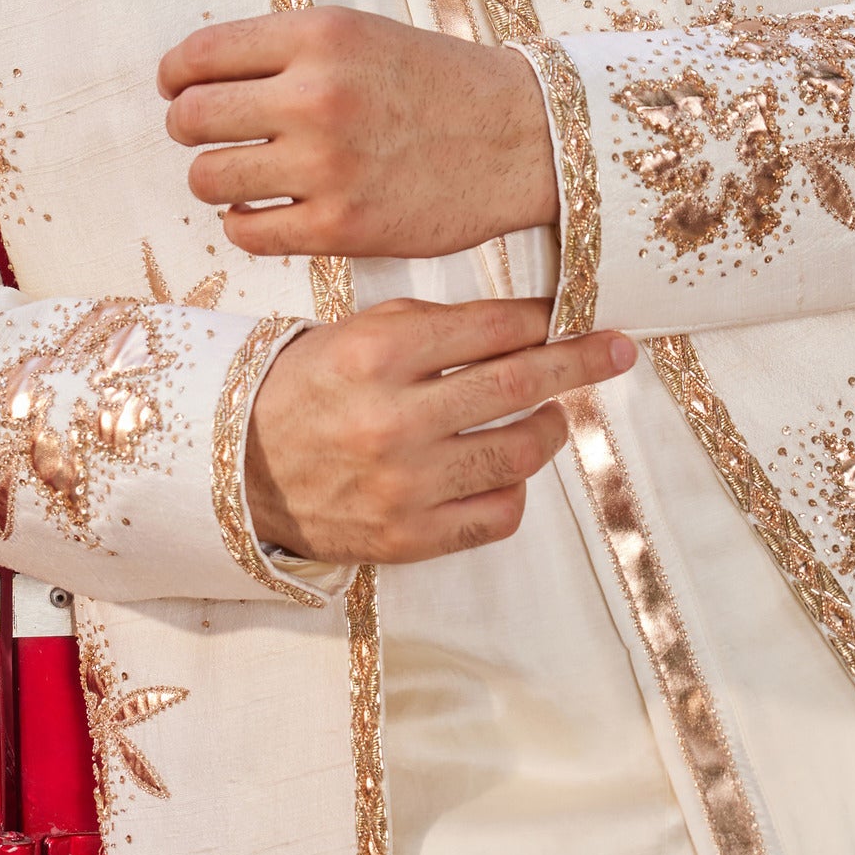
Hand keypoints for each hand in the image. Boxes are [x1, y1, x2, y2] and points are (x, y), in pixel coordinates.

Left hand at [158, 6, 558, 262]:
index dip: (175, 77)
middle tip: (205, 136)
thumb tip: (190, 81)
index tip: (179, 89)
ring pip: (208, 179)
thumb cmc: (432, 84)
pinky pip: (247, 233)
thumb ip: (282, 50)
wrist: (520, 137)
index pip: (199, 56)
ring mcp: (328, 165)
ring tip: (242, 175)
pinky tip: (266, 212)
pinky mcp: (343, 226)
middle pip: (191, 119)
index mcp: (319, 36)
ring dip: (214, 180)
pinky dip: (244, 224)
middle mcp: (318, 95)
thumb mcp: (360, 35)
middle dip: (187, 128)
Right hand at [246, 296, 634, 563]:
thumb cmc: (304, 392)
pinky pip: (499, 514)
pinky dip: (515, 488)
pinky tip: (505, 469)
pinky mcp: (408, 538)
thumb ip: (434, 327)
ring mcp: (403, 485)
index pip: (492, 327)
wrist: (236, 471)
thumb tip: (526, 324)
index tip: (575, 316)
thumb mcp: (353, 334)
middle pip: (521, 382)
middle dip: (581, 361)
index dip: (545, 319)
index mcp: (376, 354)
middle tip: (617, 351)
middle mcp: (392, 419)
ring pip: (521, 451)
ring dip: (550, 427)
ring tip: (549, 415)